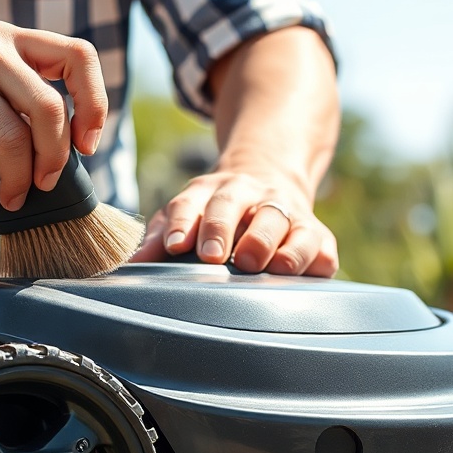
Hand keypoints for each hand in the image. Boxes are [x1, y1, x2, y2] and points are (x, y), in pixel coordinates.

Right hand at [0, 21, 107, 209]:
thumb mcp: (0, 111)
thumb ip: (34, 120)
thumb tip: (77, 161)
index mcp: (14, 42)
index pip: (79, 55)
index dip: (94, 103)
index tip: (86, 146)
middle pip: (49, 107)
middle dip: (53, 159)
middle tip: (44, 185)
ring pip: (12, 138)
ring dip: (16, 182)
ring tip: (9, 197)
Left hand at [132, 168, 338, 275]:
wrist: (275, 178)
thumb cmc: (221, 211)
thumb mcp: (190, 212)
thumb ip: (161, 236)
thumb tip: (132, 263)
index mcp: (213, 190)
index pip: (192, 201)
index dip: (183, 222)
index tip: (174, 246)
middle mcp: (251, 194)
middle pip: (235, 204)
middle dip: (222, 228)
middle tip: (212, 256)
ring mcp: (288, 211)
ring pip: (281, 220)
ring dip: (270, 242)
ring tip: (259, 264)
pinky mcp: (318, 235)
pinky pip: (319, 246)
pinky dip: (312, 259)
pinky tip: (303, 275)